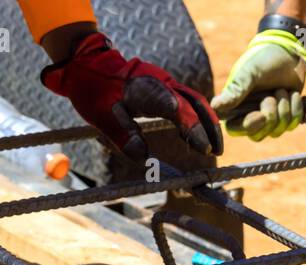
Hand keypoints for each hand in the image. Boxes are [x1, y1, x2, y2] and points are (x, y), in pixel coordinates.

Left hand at [41, 32, 221, 160]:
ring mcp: (166, 83)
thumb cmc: (95, 90)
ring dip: (207, 122)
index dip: (193, 128)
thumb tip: (143, 158)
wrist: (89, 64)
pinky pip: (188, 101)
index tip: (203, 148)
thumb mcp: (102, 116)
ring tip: (213, 147)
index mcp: (149, 89)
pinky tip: (196, 135)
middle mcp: (163, 83)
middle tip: (217, 152)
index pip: (179, 109)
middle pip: (197, 104)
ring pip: (196, 101)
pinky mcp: (164, 86)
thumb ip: (124, 136)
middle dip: (210, 128)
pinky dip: (196, 118)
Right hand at [211, 29, 305, 139]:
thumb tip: (215, 107)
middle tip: (272, 95)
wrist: (289, 53)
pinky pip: (292, 124)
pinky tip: (293, 94)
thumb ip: (235, 91)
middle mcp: (250, 116)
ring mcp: (268, 119)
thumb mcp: (249, 73)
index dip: (249, 126)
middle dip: (270, 115)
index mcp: (236, 107)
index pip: (235, 130)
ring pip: (276, 131)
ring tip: (282, 90)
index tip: (261, 114)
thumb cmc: (264, 60)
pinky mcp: (285, 117)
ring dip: (284, 108)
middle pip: (257, 135)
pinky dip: (295, 107)